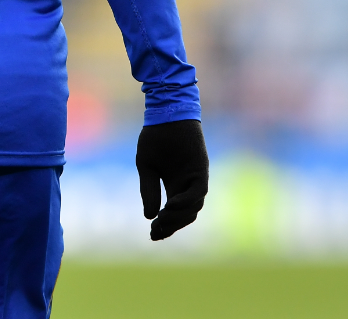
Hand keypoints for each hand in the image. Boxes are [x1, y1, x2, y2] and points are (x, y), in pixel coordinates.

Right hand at [136, 119, 207, 239]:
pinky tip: (171, 206)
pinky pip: (198, 192)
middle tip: (156, 231)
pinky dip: (186, 202)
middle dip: (172, 226)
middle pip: (186, 214)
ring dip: (178, 217)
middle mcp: (188, 184)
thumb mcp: (146, 167)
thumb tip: (149, 216)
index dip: (166, 226)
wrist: (166, 113)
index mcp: (175, 185)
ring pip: (194, 206)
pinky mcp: (201, 168)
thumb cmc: (156, 137)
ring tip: (162, 221)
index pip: (174, 212)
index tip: (152, 235)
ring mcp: (196, 177)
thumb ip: (149, 190)